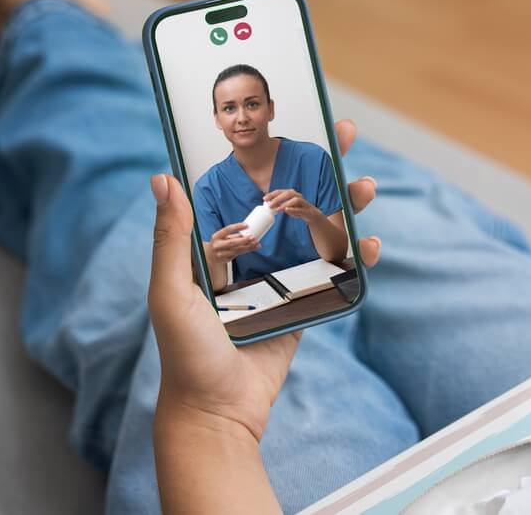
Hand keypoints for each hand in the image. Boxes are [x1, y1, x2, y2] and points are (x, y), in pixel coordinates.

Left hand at [148, 119, 379, 442]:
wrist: (218, 410)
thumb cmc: (186, 352)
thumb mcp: (171, 291)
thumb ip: (172, 237)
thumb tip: (162, 177)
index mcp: (218, 242)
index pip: (245, 184)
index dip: (269, 153)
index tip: (290, 119)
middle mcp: (252, 252)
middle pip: (293, 198)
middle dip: (321, 165)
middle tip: (345, 132)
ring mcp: (282, 277)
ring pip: (320, 229)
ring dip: (346, 204)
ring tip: (366, 185)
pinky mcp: (305, 303)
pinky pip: (335, 273)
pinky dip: (355, 257)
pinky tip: (368, 243)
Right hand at [208, 222, 258, 263]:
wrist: (209, 256)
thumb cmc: (218, 243)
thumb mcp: (222, 237)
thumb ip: (233, 235)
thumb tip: (248, 231)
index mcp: (216, 236)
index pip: (227, 230)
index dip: (237, 227)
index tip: (246, 225)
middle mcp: (217, 245)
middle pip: (232, 242)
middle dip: (244, 240)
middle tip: (253, 237)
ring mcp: (221, 254)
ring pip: (237, 250)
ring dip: (248, 247)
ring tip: (256, 243)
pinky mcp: (226, 260)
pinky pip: (238, 254)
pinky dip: (246, 250)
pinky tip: (253, 248)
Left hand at [263, 188, 320, 222]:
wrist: (310, 214)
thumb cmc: (297, 209)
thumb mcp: (286, 207)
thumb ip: (278, 205)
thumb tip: (268, 206)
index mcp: (290, 193)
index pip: (280, 191)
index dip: (272, 194)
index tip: (264, 199)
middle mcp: (297, 195)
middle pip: (287, 194)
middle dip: (277, 199)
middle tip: (269, 205)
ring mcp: (303, 201)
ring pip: (295, 199)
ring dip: (285, 203)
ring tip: (277, 209)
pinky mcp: (306, 209)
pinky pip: (300, 208)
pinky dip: (293, 209)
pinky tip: (287, 210)